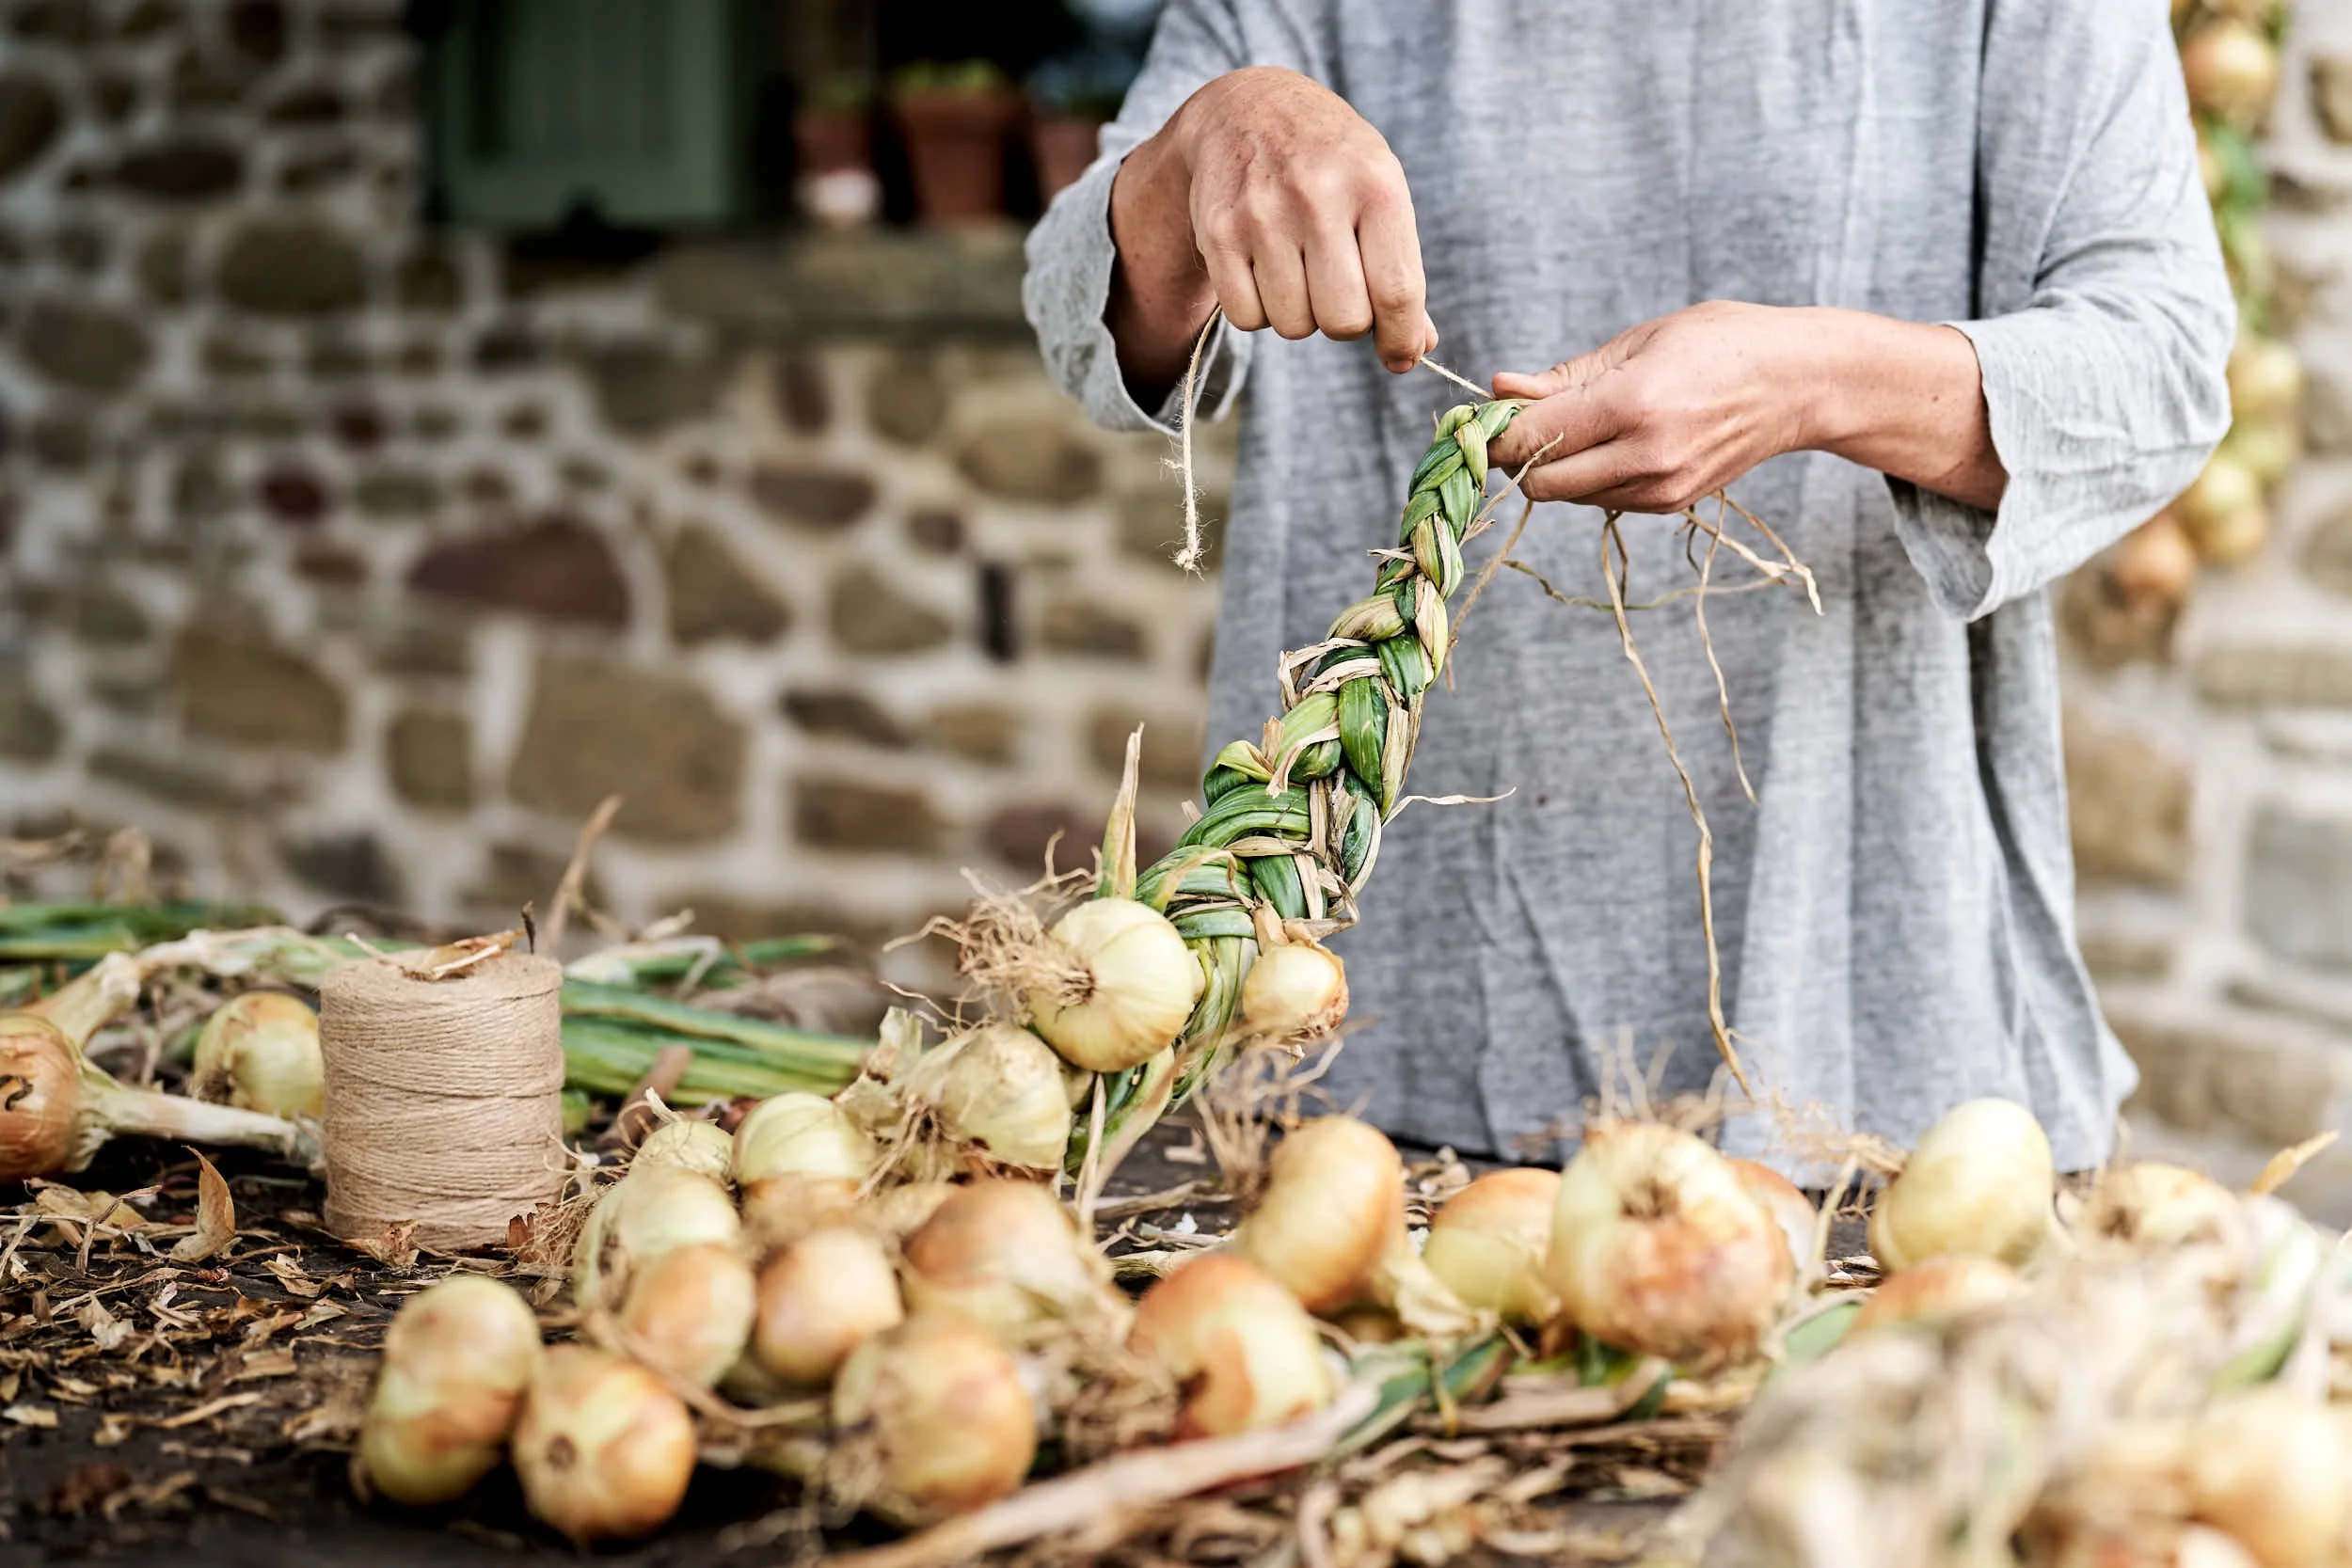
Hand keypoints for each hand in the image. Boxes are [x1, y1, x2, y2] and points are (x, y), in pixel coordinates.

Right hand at [1109, 68, 1436, 389]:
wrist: (1248, 108)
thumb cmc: (1331, 163)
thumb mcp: (1379, 192)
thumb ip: (1400, 271)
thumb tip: (1418, 347)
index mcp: (1376, 184)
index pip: (1397, 291)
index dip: (1402, 339)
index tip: (1400, 356)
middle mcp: (1319, 195)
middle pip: (1344, 321)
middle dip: (1345, 321)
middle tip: (1338, 289)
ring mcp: (1264, 214)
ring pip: (1294, 325)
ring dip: (1299, 313)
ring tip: (1297, 267)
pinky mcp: (1220, 233)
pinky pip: (1247, 318)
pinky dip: (1258, 309)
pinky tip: (1263, 269)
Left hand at [1486, 302, 1812, 514]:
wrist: (1800, 384)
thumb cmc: (1721, 343)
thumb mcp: (1640, 342)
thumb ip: (1565, 375)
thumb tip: (1499, 388)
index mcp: (1633, 405)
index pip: (1531, 439)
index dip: (1497, 430)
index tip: (1489, 413)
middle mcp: (1645, 456)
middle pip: (1539, 482)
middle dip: (1518, 456)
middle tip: (1522, 421)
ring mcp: (1659, 488)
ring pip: (1567, 496)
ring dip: (1553, 467)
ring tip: (1577, 423)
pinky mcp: (1669, 504)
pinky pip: (1600, 499)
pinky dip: (1588, 476)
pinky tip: (1612, 441)